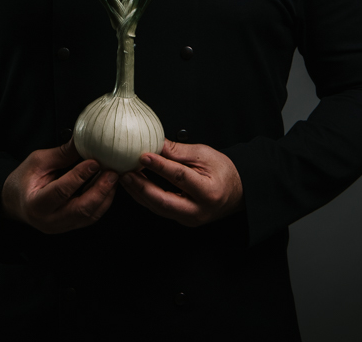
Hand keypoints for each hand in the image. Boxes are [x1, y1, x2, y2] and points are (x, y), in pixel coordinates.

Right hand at [0, 137, 117, 233]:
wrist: (16, 201)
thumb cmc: (24, 179)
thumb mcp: (37, 161)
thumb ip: (61, 154)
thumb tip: (83, 139)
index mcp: (36, 204)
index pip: (62, 191)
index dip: (80, 176)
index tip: (94, 161)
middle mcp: (49, 221)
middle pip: (81, 209)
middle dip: (100, 190)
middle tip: (112, 172)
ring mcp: (62, 227)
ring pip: (90, 215)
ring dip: (106, 195)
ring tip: (114, 176)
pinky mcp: (71, 226)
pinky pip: (92, 216)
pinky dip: (103, 201)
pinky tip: (108, 186)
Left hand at [120, 139, 243, 226]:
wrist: (236, 191)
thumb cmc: (223, 171)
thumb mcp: (204, 154)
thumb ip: (178, 151)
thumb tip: (155, 143)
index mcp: (209, 192)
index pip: (179, 177)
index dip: (160, 166)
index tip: (142, 156)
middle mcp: (199, 210)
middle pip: (164, 200)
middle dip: (142, 186)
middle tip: (126, 173)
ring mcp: (189, 218)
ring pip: (158, 207)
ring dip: (139, 192)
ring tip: (125, 177)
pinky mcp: (182, 219)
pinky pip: (160, 209)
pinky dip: (145, 197)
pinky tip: (135, 186)